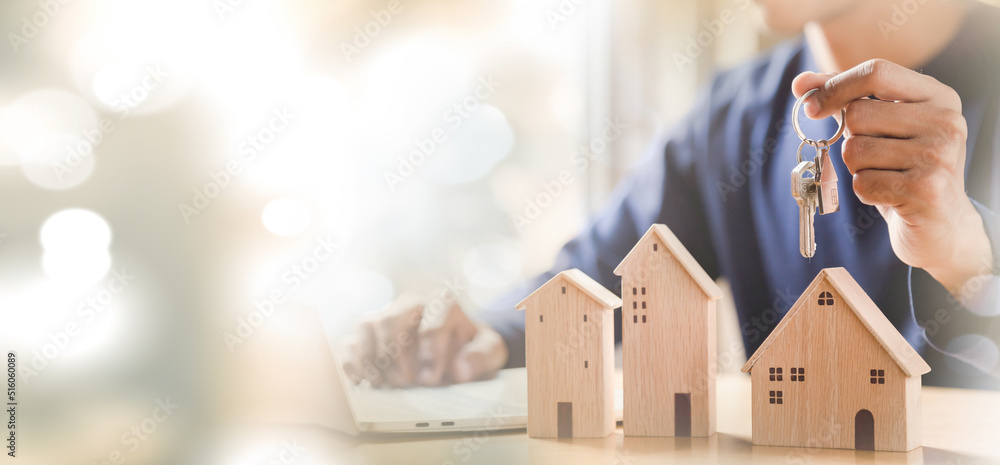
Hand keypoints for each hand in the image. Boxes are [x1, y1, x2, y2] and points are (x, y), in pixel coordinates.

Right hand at [338, 294, 507, 386]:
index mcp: (442, 304)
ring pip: (368, 325)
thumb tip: (461, 370)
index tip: (431, 378)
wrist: (458, 348)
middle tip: (406, 383)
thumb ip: (481, 356)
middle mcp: (411, 304)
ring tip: (383, 383)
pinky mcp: (369, 334)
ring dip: (372, 357)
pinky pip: (350, 340)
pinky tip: (362, 380)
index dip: (431, 353)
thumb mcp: (489, 351)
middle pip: (393, 320)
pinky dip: (351, 361)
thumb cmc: (471, 347)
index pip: (432, 322)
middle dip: (397, 356)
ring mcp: (387, 316)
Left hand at [792, 59, 992, 294]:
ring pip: (855, 151)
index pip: (877, 72)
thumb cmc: (904, 170)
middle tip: (877, 158)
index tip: (811, 106)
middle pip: (858, 115)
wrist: (943, 226)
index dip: (836, 87)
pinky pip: (862, 183)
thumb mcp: (882, 128)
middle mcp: (945, 121)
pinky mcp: (926, 189)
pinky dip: (866, 192)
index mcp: (938, 96)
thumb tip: (801, 83)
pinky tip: (891, 196)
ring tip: (887, 177)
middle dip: (851, 140)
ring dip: (858, 169)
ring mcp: (938, 155)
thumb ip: (845, 99)